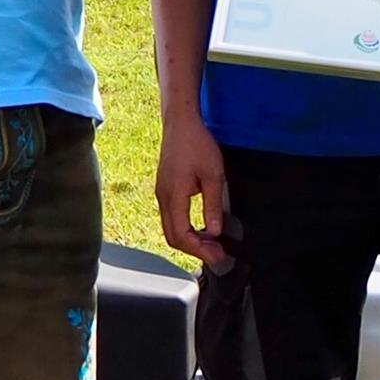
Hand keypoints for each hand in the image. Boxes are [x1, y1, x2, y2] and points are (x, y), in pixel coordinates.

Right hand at [156, 112, 232, 265]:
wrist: (181, 123)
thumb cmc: (196, 143)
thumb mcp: (213, 175)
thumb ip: (213, 205)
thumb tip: (214, 231)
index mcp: (173, 196)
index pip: (182, 235)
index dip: (199, 250)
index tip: (217, 256)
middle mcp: (163, 198)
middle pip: (173, 237)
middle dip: (194, 250)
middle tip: (217, 254)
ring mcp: (162, 194)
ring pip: (170, 229)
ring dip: (190, 240)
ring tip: (211, 244)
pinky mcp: (165, 189)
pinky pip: (171, 218)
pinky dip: (185, 229)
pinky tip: (200, 228)